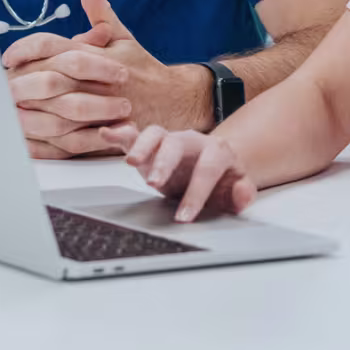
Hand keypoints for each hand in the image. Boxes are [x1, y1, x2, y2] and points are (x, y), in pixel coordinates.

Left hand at [1, 0, 210, 156]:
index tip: (8, 58)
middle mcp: (97, 82)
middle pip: (49, 80)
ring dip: (28, 113)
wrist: (175, 102)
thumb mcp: (123, 35)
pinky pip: (69, 144)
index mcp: (97, 56)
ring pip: (56, 113)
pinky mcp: (104, 136)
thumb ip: (100, 10)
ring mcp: (101, 112)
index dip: (26, 49)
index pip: (54, 46)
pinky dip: (46, 144)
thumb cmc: (142, 68)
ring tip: (7, 111)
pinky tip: (26, 140)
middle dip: (20, 82)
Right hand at [102, 123, 255, 222]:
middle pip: (176, 144)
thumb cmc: (224, 180)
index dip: (196, 193)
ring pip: (154, 134)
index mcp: (216, 151)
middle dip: (165, 163)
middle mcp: (191, 141)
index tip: (185, 215)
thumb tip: (242, 192)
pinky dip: (120, 133)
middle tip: (155, 183)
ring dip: (141, 146)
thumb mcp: (237, 190)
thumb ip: (242, 193)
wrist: (216, 166)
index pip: (207, 169)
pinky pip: (134, 135)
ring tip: (131, 162)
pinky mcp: (150, 146)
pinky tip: (107, 134)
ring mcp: (169, 141)